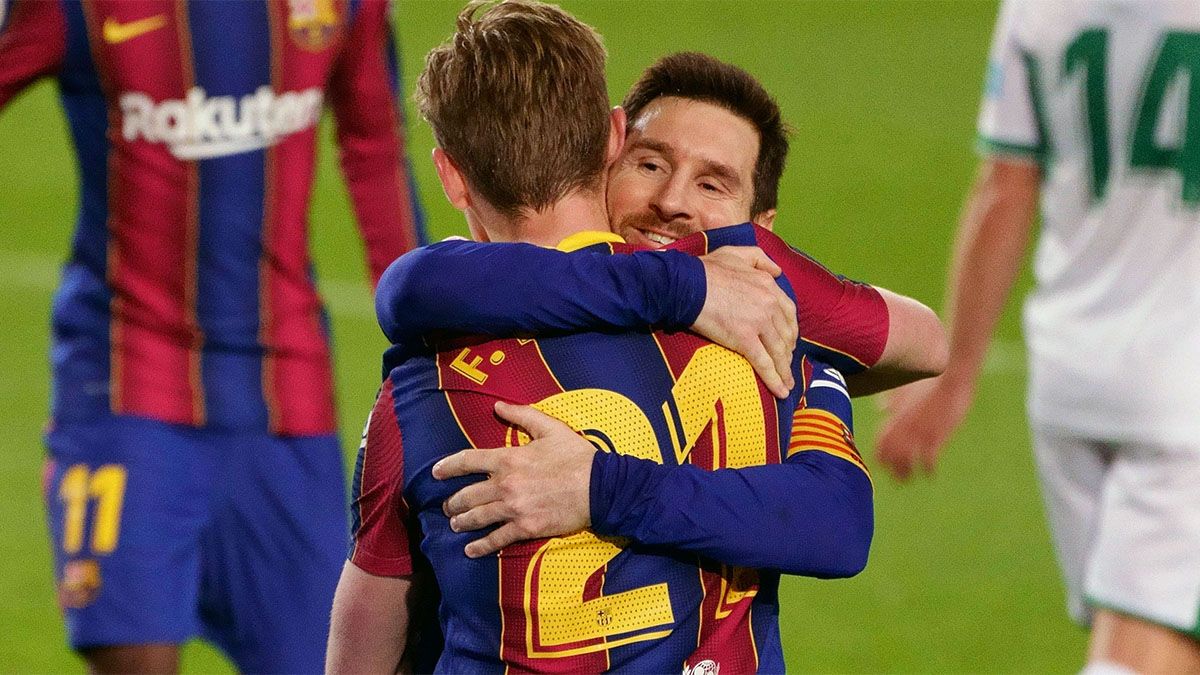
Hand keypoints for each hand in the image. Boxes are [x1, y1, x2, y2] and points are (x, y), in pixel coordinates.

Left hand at [431, 401, 595, 557]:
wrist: (599, 488)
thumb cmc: (576, 456)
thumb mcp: (550, 428)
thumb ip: (521, 415)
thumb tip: (498, 405)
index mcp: (508, 459)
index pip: (467, 461)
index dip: (447, 466)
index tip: (435, 472)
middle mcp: (505, 484)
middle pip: (467, 495)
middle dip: (453, 501)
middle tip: (447, 506)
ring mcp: (513, 508)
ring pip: (477, 518)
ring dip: (461, 522)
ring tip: (454, 524)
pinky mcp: (525, 528)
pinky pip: (496, 539)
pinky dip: (480, 546)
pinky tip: (470, 550)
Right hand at [692, 246, 797, 397]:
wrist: (686, 284)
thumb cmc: (705, 270)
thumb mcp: (736, 254)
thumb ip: (760, 259)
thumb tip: (778, 271)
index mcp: (768, 285)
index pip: (788, 311)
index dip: (790, 329)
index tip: (788, 339)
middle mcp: (768, 304)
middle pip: (786, 334)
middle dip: (788, 351)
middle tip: (786, 363)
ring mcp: (758, 323)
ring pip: (778, 351)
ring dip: (785, 370)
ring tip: (787, 383)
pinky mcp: (745, 340)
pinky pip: (764, 363)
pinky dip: (775, 379)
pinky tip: (781, 391)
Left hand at [874, 374, 974, 480]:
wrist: (951, 377)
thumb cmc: (929, 380)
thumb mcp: (904, 389)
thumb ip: (891, 400)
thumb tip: (880, 407)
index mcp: (894, 417)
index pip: (880, 444)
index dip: (879, 456)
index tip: (881, 465)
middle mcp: (904, 428)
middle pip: (891, 457)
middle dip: (892, 469)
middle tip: (896, 478)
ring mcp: (920, 434)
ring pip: (907, 462)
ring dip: (907, 473)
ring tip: (910, 479)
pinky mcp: (937, 437)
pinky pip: (928, 460)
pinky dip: (928, 469)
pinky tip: (930, 473)